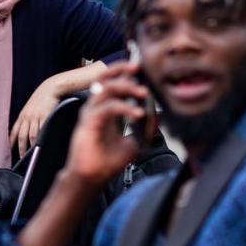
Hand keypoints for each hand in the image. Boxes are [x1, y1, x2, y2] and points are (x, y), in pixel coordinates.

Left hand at [10, 80, 60, 158]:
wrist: (49, 89)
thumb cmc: (40, 100)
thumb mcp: (30, 109)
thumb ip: (27, 120)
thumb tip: (27, 133)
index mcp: (22, 116)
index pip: (14, 132)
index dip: (11, 142)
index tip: (9, 151)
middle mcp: (27, 117)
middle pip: (21, 136)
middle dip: (21, 149)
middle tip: (22, 159)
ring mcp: (36, 117)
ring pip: (31, 135)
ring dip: (31, 147)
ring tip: (32, 156)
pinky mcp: (45, 117)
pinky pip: (41, 130)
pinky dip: (41, 139)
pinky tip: (41, 145)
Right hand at [60, 62, 152, 188]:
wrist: (93, 177)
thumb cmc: (108, 161)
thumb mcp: (134, 142)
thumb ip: (144, 127)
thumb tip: (156, 113)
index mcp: (105, 110)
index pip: (111, 83)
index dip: (123, 74)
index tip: (140, 69)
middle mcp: (96, 108)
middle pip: (104, 79)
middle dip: (121, 70)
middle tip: (138, 68)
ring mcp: (90, 114)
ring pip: (106, 90)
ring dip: (126, 88)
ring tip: (143, 92)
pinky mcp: (88, 123)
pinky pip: (107, 108)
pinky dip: (124, 108)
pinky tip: (138, 113)